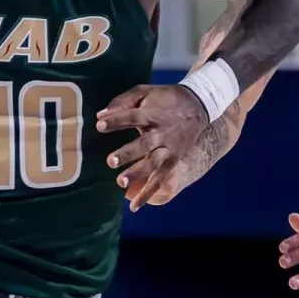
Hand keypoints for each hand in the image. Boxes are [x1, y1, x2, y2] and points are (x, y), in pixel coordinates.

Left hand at [96, 84, 209, 211]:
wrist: (198, 106)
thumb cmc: (165, 98)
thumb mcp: (145, 92)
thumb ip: (123, 101)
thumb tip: (100, 115)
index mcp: (153, 114)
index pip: (133, 117)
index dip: (117, 120)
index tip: (99, 125)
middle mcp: (162, 133)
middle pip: (144, 144)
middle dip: (128, 153)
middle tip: (111, 161)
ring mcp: (169, 149)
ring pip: (153, 164)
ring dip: (137, 174)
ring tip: (121, 183)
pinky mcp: (173, 161)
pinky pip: (161, 180)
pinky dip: (149, 193)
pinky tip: (134, 206)